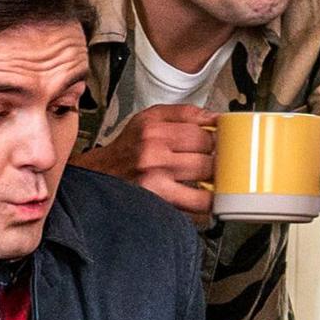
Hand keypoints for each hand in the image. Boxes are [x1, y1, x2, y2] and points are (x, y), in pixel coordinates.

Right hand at [71, 105, 217, 215]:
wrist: (99, 176)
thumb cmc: (127, 150)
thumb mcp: (148, 120)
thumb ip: (184, 115)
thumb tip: (217, 118)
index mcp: (153, 128)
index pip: (203, 130)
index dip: (217, 138)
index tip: (220, 143)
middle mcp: (153, 151)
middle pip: (207, 153)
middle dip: (216, 160)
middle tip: (214, 163)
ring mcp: (155, 178)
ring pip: (206, 179)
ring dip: (214, 182)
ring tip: (211, 180)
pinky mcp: (158, 201)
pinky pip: (197, 204)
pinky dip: (206, 203)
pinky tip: (203, 198)